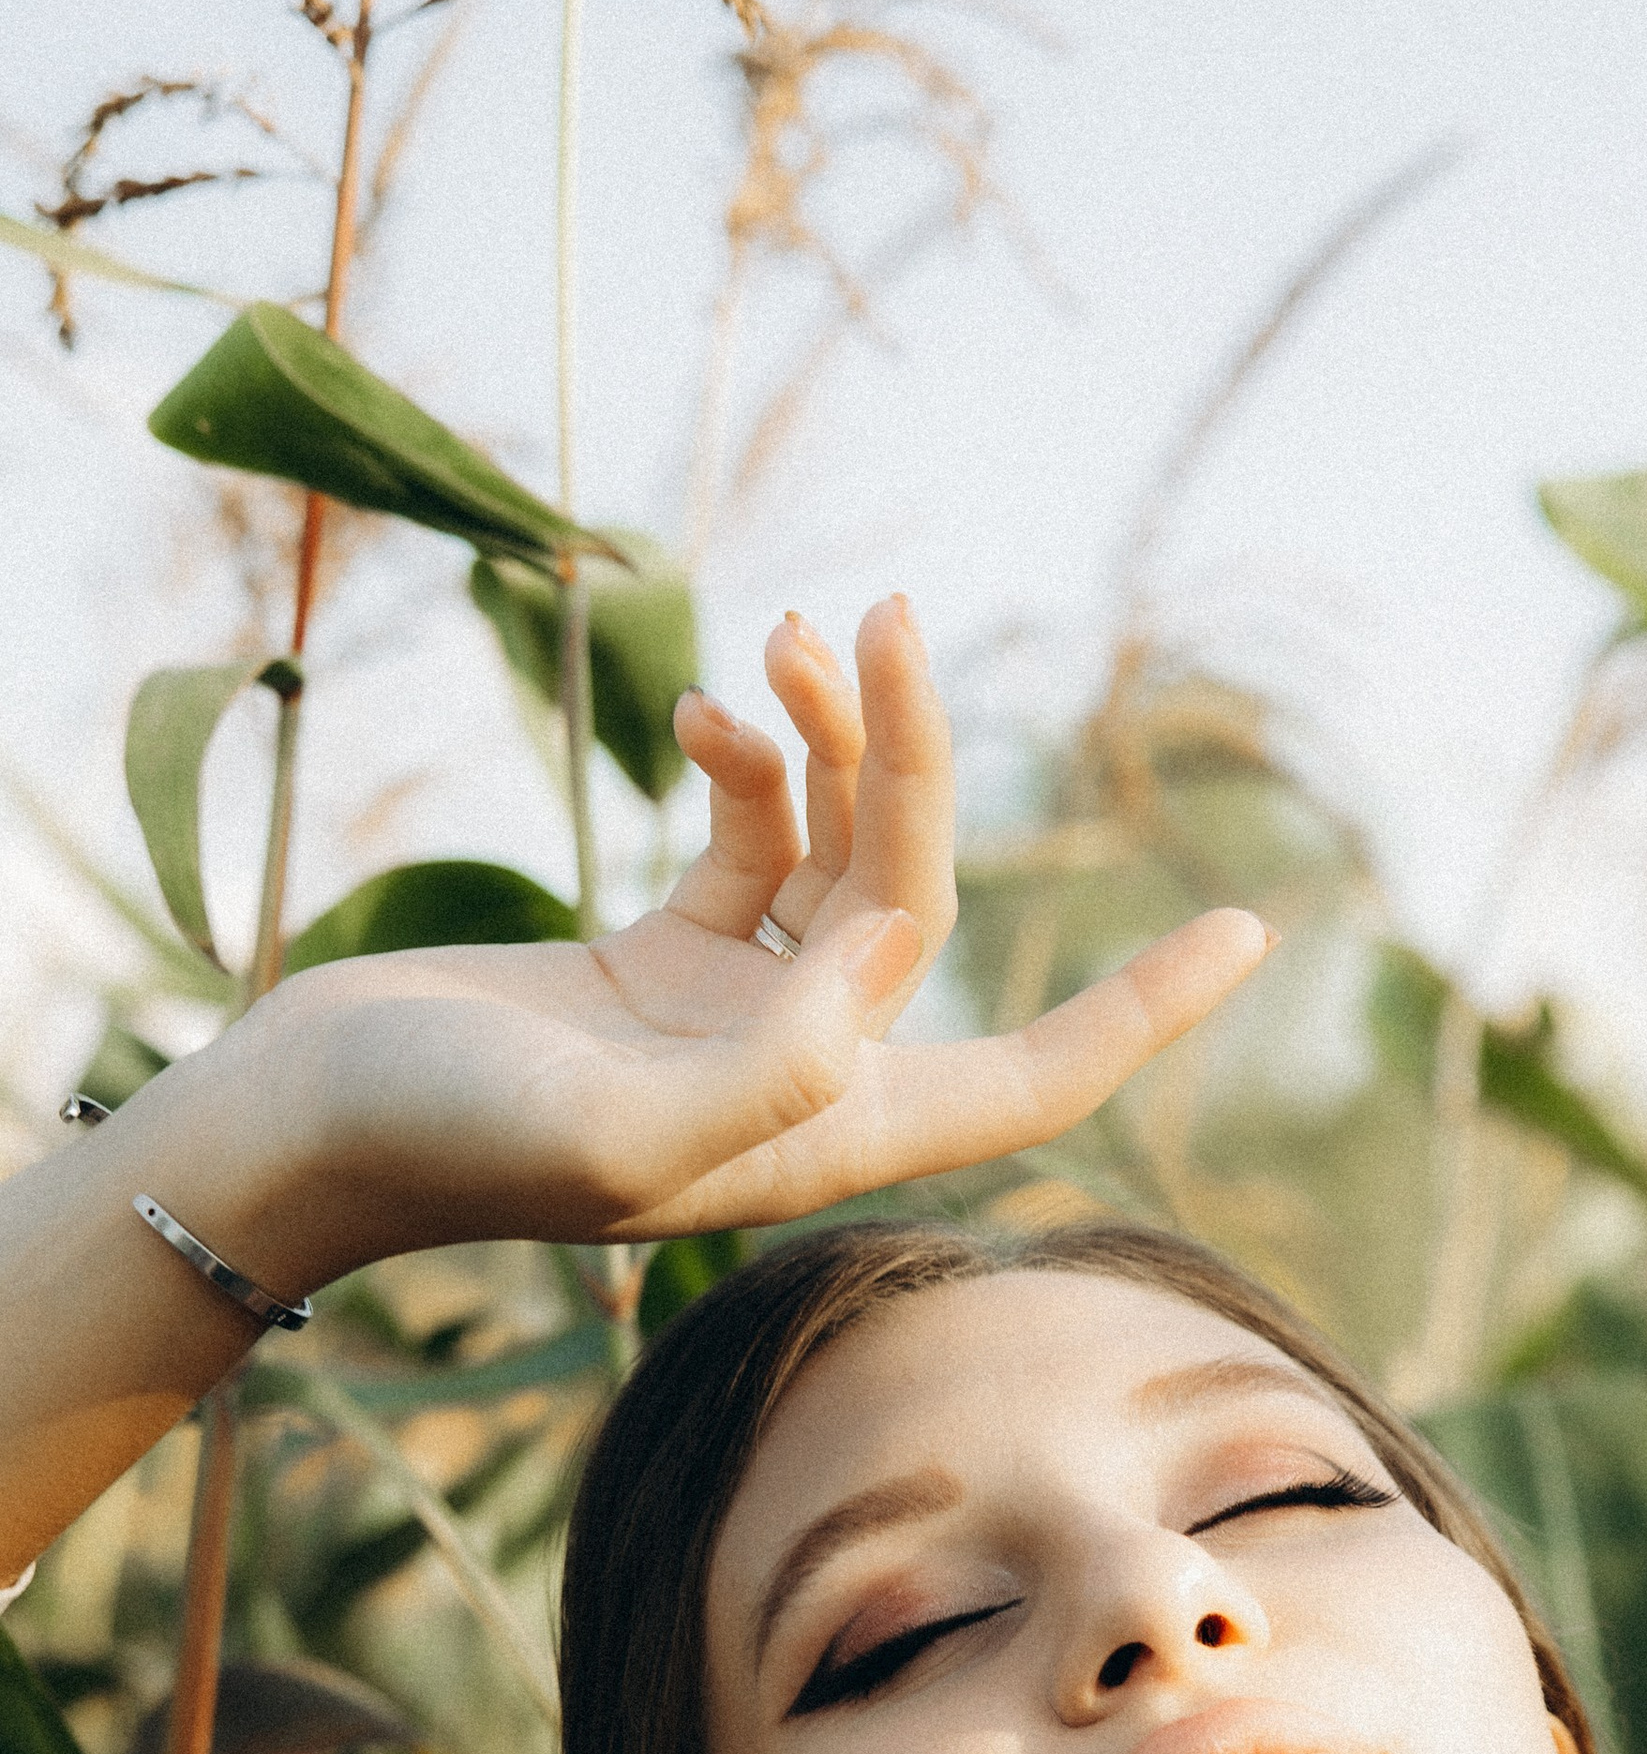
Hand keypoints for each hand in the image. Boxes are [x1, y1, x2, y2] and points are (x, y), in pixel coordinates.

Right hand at [248, 599, 1266, 1278]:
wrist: (290, 1122)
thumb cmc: (436, 1142)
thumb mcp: (613, 1129)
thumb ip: (770, 1064)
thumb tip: (893, 959)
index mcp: (822, 1135)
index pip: (1031, 1078)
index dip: (1141, 1011)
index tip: (1248, 932)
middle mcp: (802, 1075)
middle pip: (916, 898)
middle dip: (917, 759)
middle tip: (888, 612)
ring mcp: (733, 1013)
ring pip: (841, 851)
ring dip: (838, 739)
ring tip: (807, 628)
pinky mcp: (659, 958)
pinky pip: (755, 838)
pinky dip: (754, 764)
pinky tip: (716, 711)